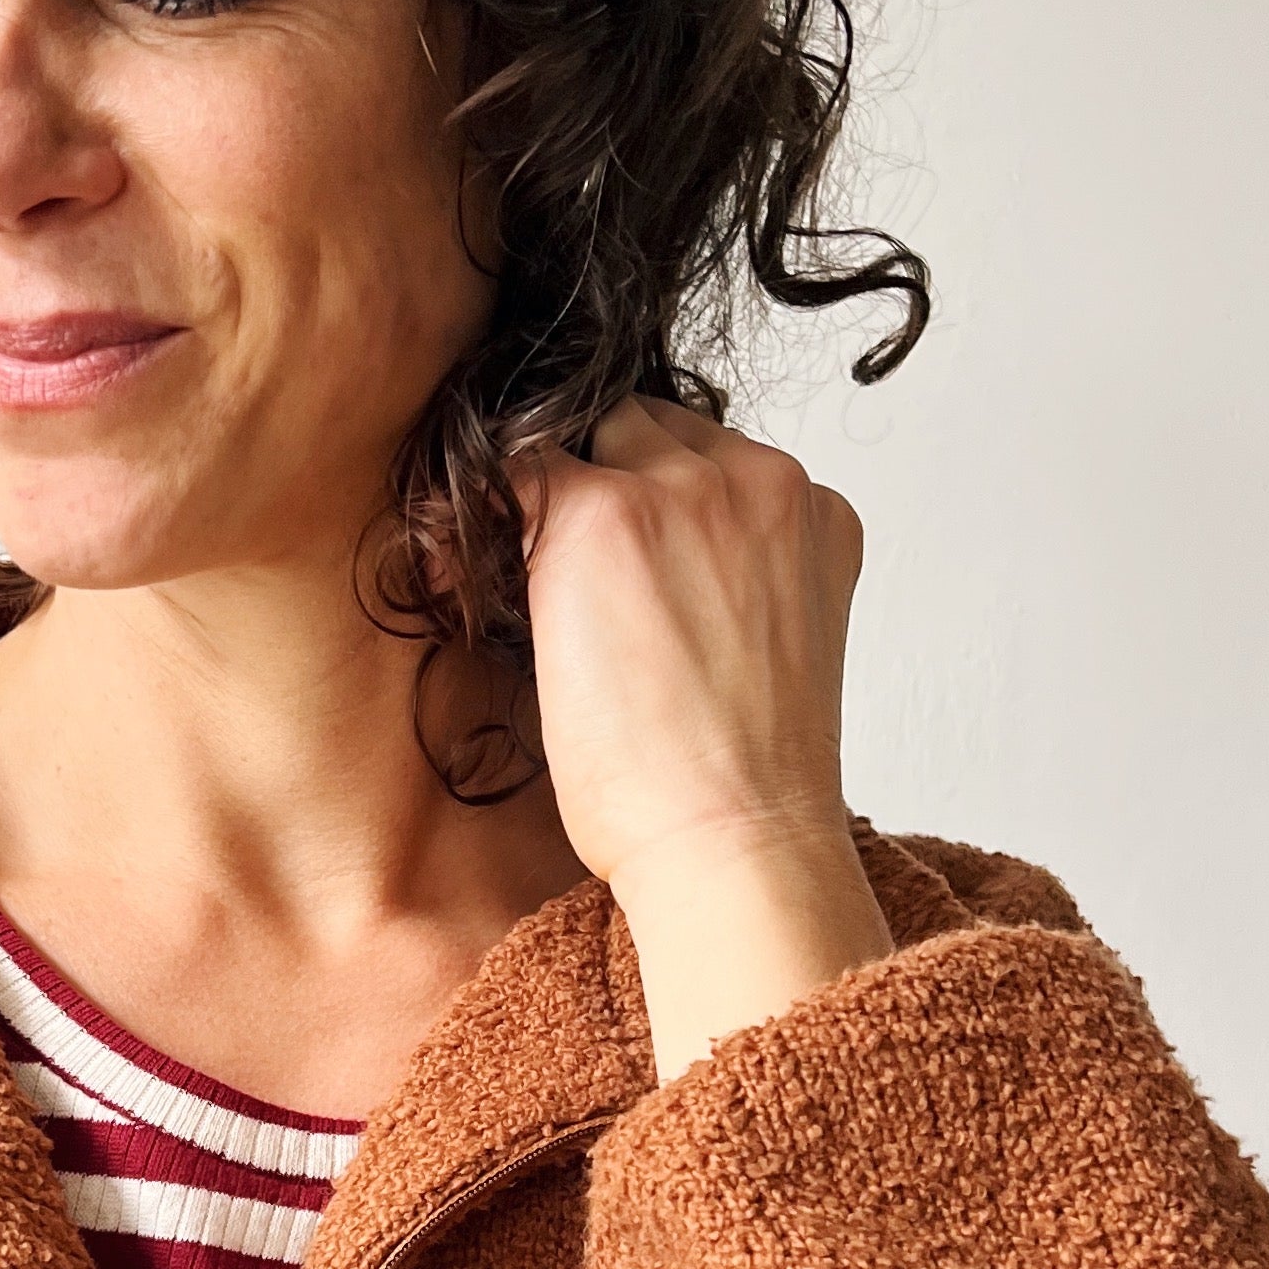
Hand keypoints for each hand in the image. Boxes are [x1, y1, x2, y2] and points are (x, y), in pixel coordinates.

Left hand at [517, 398, 895, 1077]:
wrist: (736, 841)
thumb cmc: (741, 784)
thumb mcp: (765, 648)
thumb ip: (728, 577)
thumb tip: (637, 571)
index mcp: (817, 514)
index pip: (713, 457)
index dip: (653, 499)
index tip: (609, 561)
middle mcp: (762, 480)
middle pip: (651, 427)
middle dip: (603, 481)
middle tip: (549, 563)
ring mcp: (687, 488)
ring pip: (587, 436)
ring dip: (546, 493)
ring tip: (500, 568)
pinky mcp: (605, 513)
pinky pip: (515, 470)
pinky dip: (475, 517)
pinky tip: (452, 573)